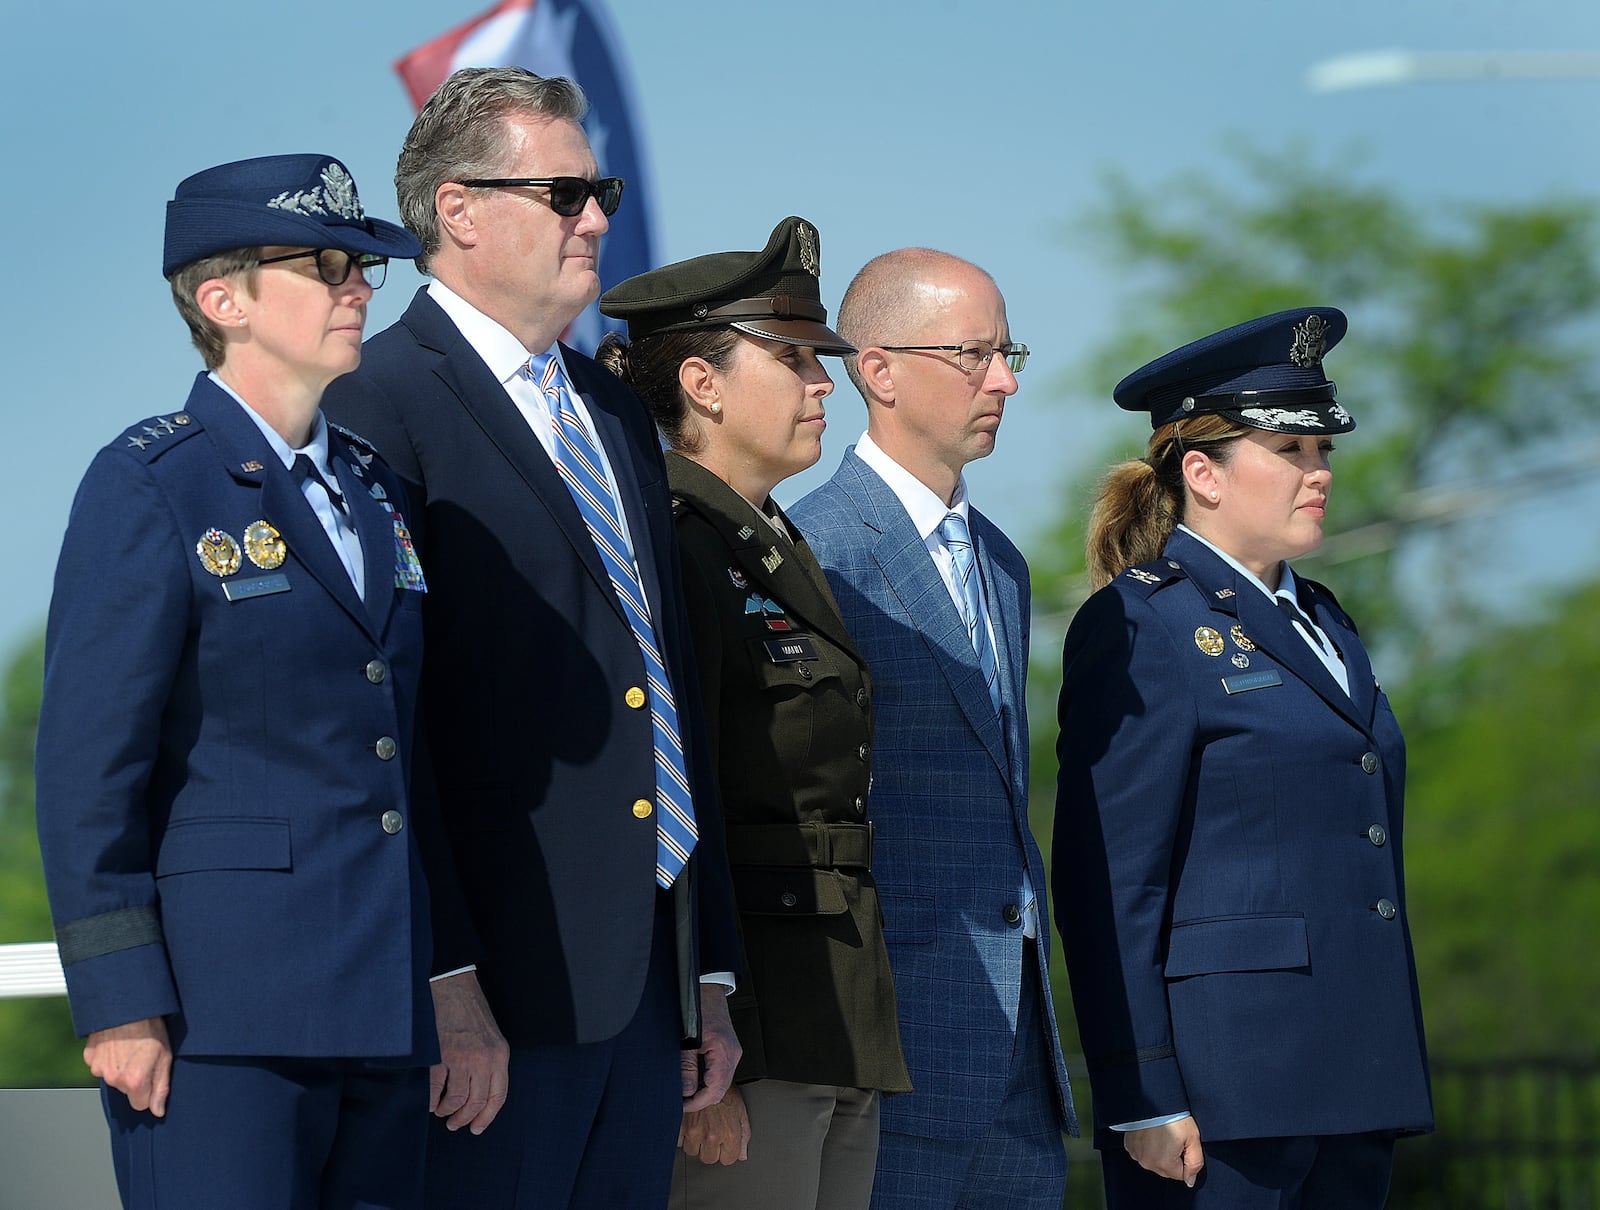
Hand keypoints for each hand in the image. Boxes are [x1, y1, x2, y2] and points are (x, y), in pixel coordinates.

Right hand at [84, 1017, 171, 1116]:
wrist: (129, 1007)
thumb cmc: (150, 1029)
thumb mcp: (165, 1057)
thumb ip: (161, 1088)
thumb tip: (158, 1110)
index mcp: (133, 1082)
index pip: (140, 1104)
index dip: (149, 1090)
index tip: (152, 1074)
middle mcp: (114, 1079)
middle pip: (126, 1090)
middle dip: (135, 1078)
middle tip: (143, 1056)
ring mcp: (99, 1068)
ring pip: (113, 1078)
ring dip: (121, 1068)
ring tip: (130, 1048)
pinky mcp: (90, 1058)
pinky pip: (101, 1065)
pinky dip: (108, 1058)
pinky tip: (117, 1044)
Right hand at [429, 970, 509, 1133]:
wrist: (453, 984)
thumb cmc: (470, 1010)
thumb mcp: (491, 1037)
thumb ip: (489, 1063)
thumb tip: (478, 1095)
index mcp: (500, 1055)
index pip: (497, 1097)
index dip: (486, 1117)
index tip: (476, 1128)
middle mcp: (483, 1059)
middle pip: (476, 1103)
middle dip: (463, 1119)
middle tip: (453, 1124)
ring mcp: (461, 1058)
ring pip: (455, 1101)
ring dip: (446, 1111)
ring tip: (440, 1110)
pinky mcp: (439, 1055)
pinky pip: (434, 1090)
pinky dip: (430, 1101)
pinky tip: (428, 1101)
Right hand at [678, 1083, 750, 1164]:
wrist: (704, 1073)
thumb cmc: (723, 1091)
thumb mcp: (740, 1111)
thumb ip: (744, 1135)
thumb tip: (742, 1155)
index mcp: (730, 1133)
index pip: (728, 1160)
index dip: (726, 1151)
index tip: (724, 1143)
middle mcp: (712, 1135)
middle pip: (708, 1158)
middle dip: (710, 1148)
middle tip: (711, 1132)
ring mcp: (694, 1131)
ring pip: (692, 1151)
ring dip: (695, 1141)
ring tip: (700, 1125)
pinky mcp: (679, 1126)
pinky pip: (678, 1142)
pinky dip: (682, 1134)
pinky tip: (689, 1123)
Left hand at [680, 985, 740, 1111]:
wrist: (709, 990)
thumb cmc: (698, 1009)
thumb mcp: (688, 1040)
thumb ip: (687, 1067)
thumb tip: (686, 1092)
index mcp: (724, 1053)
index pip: (714, 1090)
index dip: (697, 1102)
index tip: (682, 1106)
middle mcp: (733, 1055)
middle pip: (720, 1091)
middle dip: (701, 1101)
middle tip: (681, 1103)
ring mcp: (733, 1053)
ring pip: (722, 1084)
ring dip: (705, 1092)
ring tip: (686, 1094)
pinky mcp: (730, 1051)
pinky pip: (722, 1074)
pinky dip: (710, 1082)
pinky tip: (696, 1083)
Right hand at [1125, 1117, 1204, 1186]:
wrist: (1154, 1098)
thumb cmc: (1174, 1117)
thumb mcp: (1193, 1139)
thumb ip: (1195, 1163)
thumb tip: (1190, 1181)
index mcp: (1164, 1164)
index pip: (1181, 1174)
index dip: (1185, 1159)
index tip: (1183, 1144)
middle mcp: (1147, 1162)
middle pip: (1166, 1170)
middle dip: (1172, 1158)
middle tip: (1173, 1138)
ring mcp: (1136, 1154)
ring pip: (1153, 1162)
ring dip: (1158, 1153)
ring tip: (1161, 1135)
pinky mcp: (1129, 1146)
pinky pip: (1142, 1153)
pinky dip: (1147, 1147)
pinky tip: (1150, 1135)